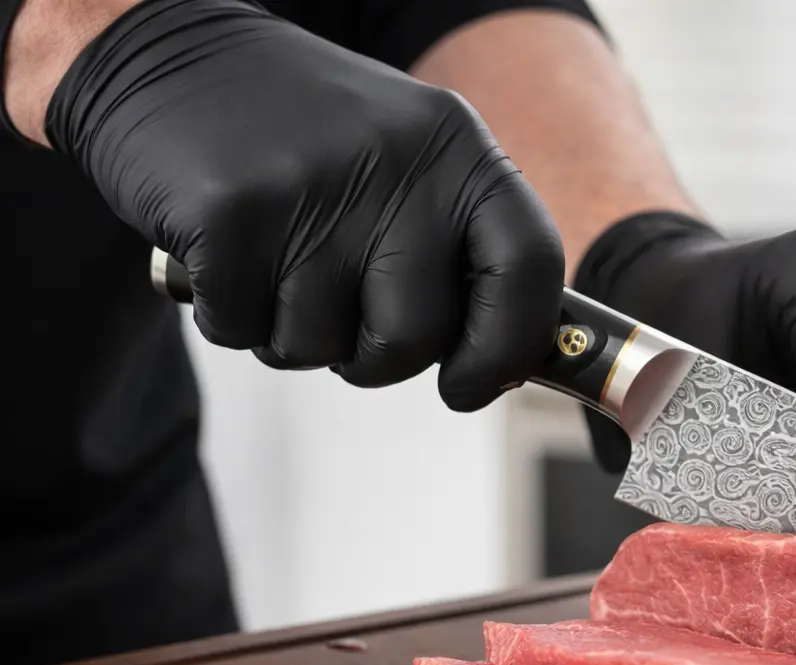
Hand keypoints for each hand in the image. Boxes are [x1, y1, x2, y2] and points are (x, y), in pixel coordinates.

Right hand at [42, 0, 563, 410]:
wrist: (176, 58)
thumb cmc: (311, 139)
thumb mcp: (412, 163)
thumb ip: (461, 252)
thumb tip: (507, 364)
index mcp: (459, 150)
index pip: (528, 268)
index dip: (507, 347)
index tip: (469, 384)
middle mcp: (397, 164)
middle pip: (416, 336)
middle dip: (375, 357)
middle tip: (341, 311)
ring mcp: (310, 187)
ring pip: (319, 347)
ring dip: (292, 333)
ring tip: (277, 260)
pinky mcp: (226, 213)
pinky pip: (241, 331)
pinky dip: (228, 314)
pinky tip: (227, 254)